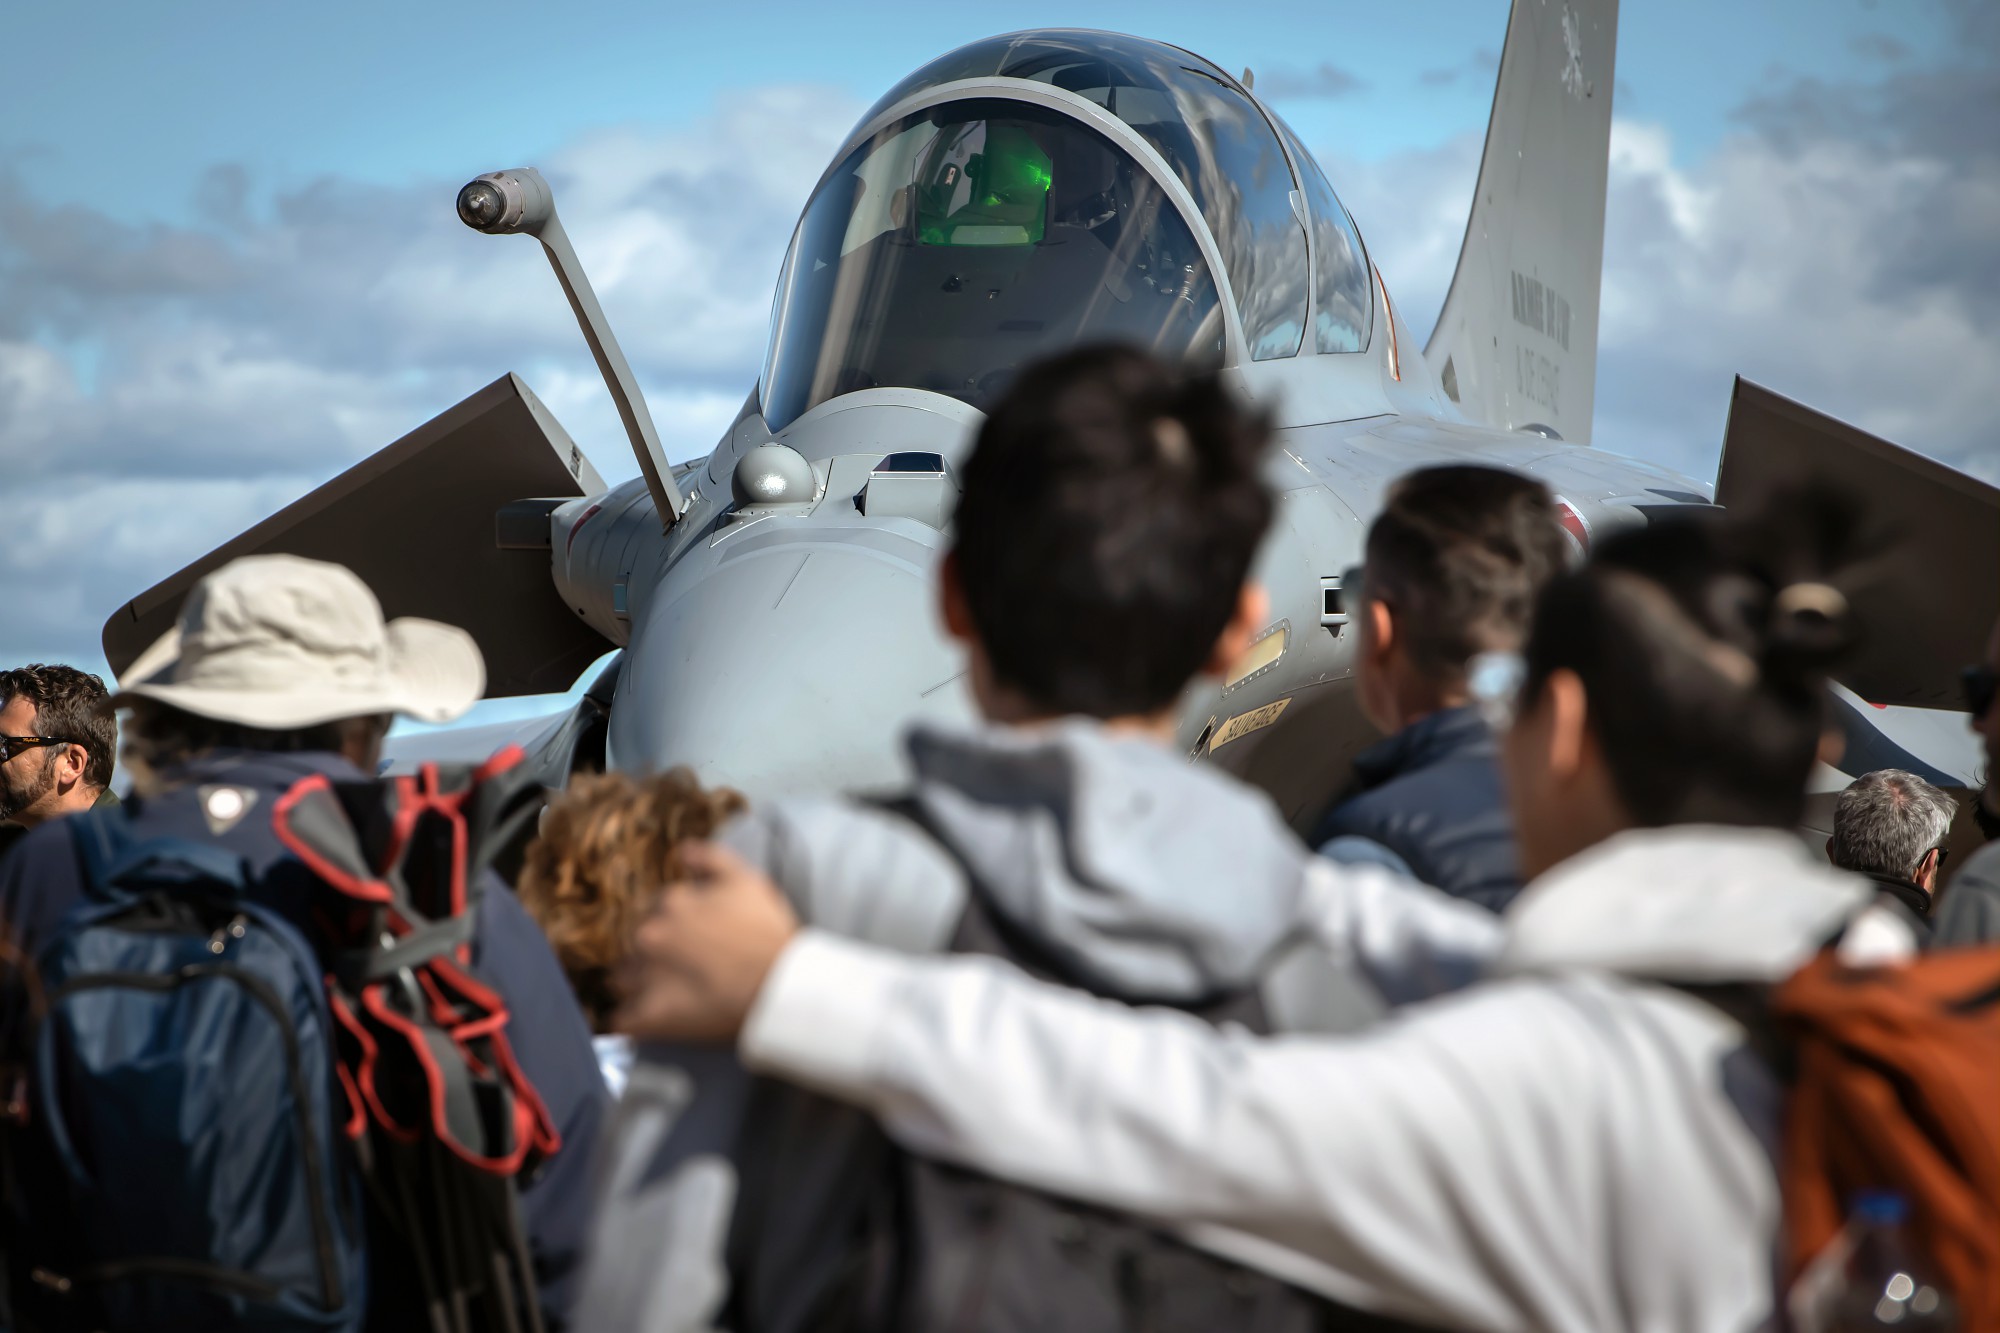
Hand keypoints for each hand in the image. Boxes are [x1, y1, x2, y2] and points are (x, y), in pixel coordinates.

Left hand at [613, 841, 800, 1043]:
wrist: (779, 986)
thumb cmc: (767, 933)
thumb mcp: (746, 880)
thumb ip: (710, 859)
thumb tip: (682, 851)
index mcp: (671, 904)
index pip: (656, 911)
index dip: (676, 926)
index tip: (695, 941)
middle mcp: (650, 936)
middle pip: (637, 944)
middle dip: (655, 954)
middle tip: (686, 970)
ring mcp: (646, 976)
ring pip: (623, 980)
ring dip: (639, 985)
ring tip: (672, 997)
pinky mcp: (649, 1016)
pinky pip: (624, 1021)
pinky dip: (635, 1022)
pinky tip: (656, 1023)